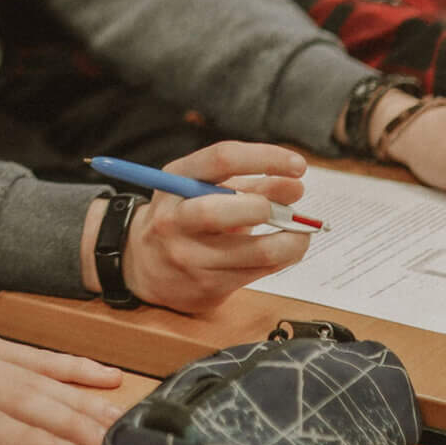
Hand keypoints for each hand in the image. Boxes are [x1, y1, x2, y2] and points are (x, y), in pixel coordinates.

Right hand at [101, 142, 312, 314]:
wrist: (143, 266)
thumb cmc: (183, 218)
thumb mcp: (203, 190)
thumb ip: (250, 184)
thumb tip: (295, 184)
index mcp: (175, 181)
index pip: (221, 159)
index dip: (265, 158)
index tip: (298, 165)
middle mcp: (176, 219)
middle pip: (222, 210)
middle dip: (266, 206)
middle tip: (290, 207)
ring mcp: (189, 256)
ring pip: (255, 252)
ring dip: (291, 240)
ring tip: (302, 231)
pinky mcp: (207, 286)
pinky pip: (258, 272)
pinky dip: (283, 259)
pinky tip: (287, 249)